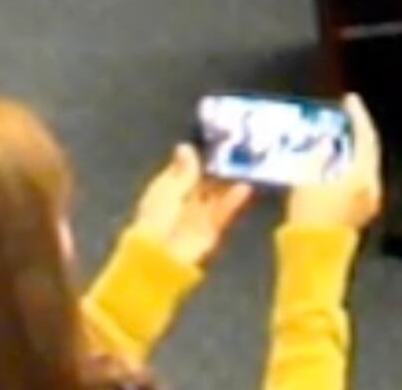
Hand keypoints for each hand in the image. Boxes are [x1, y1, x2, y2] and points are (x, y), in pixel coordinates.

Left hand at [127, 144, 253, 270]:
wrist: (158, 259)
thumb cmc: (155, 223)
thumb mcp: (168, 191)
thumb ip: (184, 171)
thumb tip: (185, 147)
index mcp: (166, 189)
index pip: (185, 167)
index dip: (200, 155)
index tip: (218, 142)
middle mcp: (183, 200)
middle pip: (205, 179)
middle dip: (221, 168)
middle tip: (239, 152)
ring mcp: (197, 214)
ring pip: (218, 193)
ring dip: (230, 182)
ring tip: (247, 168)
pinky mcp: (211, 229)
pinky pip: (224, 211)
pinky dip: (234, 200)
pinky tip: (244, 188)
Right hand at [284, 97, 383, 232]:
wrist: (313, 257)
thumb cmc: (309, 218)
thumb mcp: (307, 181)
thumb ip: (317, 157)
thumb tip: (323, 144)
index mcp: (363, 175)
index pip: (365, 137)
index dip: (358, 116)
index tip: (350, 100)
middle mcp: (372, 186)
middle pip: (368, 151)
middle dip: (355, 133)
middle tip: (343, 117)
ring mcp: (369, 200)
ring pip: (363, 166)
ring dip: (349, 151)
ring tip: (333, 139)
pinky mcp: (360, 212)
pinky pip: (358, 180)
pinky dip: (346, 168)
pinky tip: (332, 165)